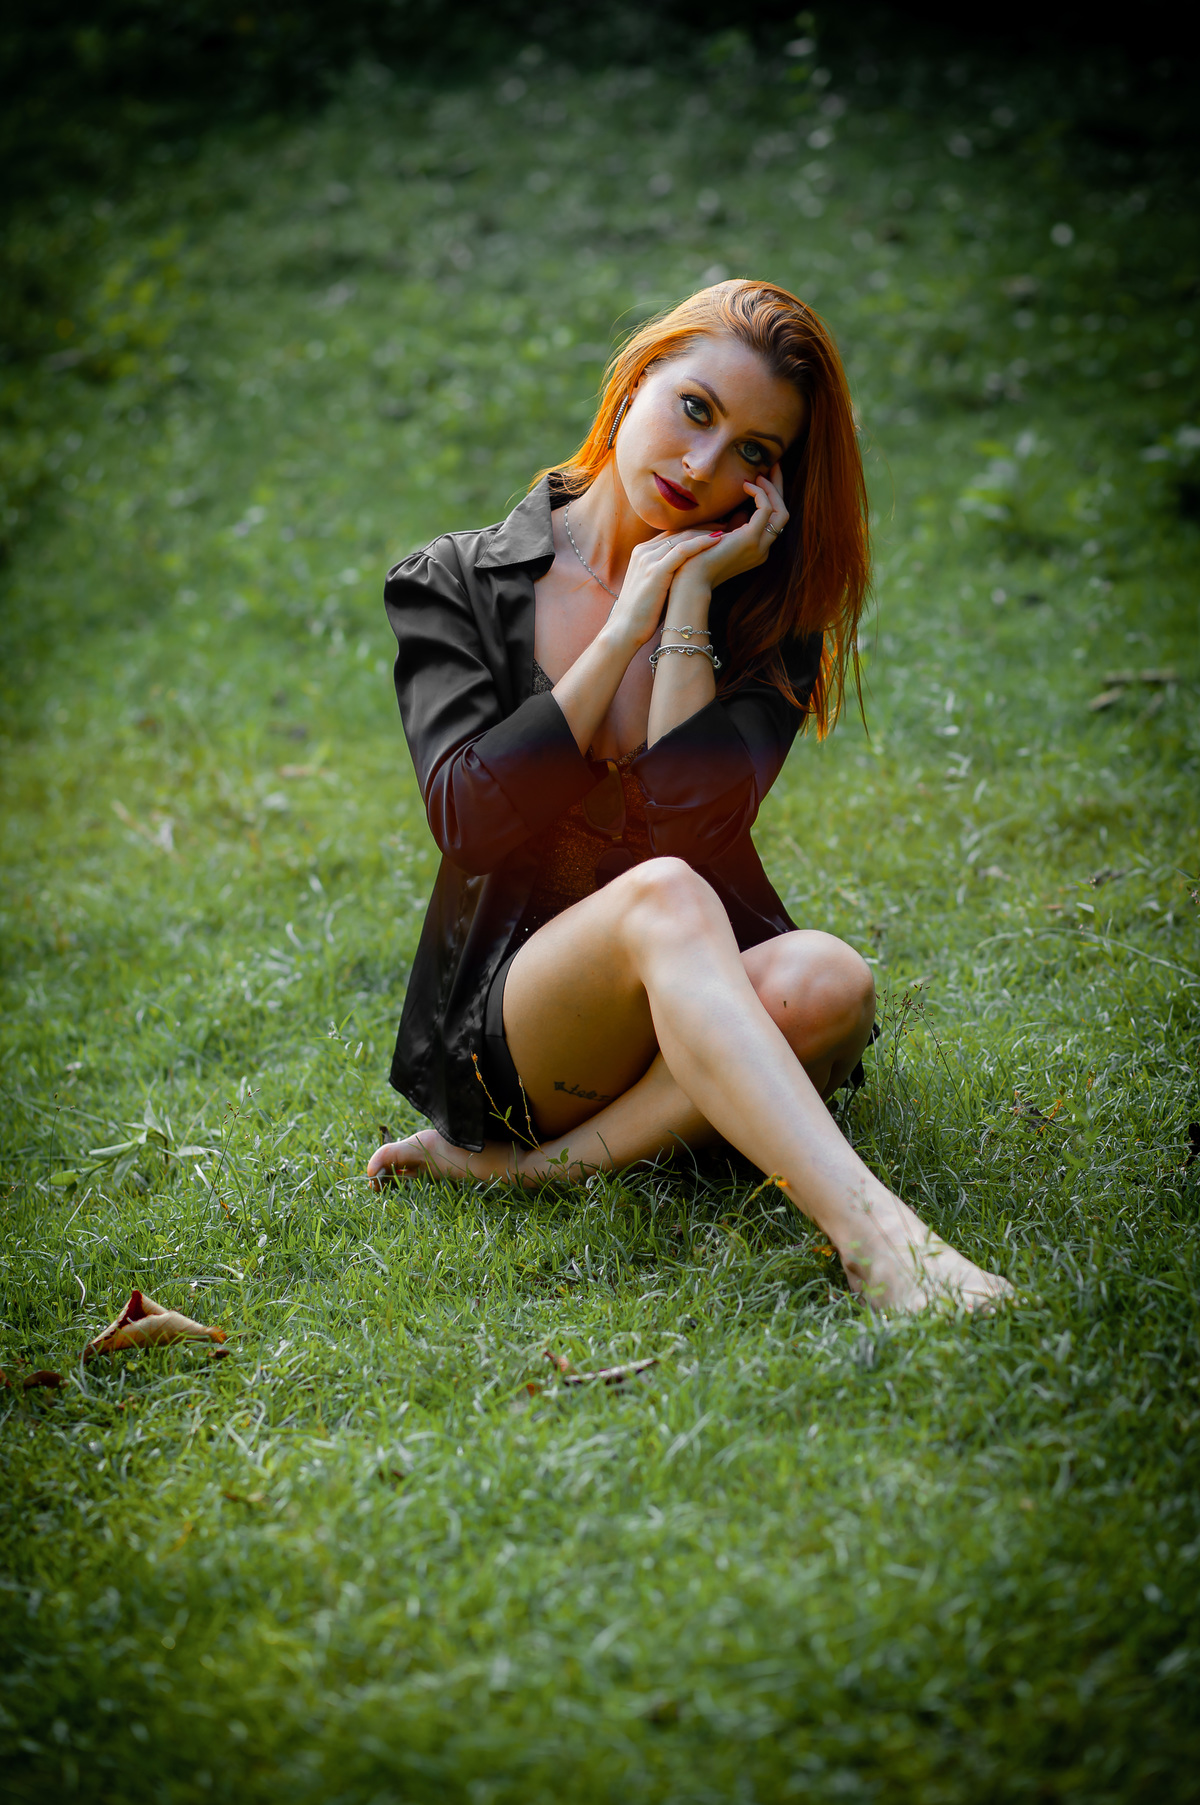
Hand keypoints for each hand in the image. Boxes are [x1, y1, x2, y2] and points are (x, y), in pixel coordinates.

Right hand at [602, 525, 723, 651]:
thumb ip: (664, 573)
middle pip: (678, 532)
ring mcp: (648, 560)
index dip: (693, 531)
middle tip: (725, 525)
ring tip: (726, 530)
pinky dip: (701, 543)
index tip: (713, 530)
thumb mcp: (651, 586)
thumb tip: (685, 574)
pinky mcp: (656, 571)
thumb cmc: (642, 614)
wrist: (625, 630)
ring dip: (706, 533)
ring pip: (682, 538)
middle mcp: (643, 552)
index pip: (671, 534)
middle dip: (702, 528)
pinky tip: (717, 540)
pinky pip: (682, 550)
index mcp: (641, 553)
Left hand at [666, 464, 788, 599]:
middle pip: (782, 513)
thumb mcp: (719, 538)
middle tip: (773, 465)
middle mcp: (763, 549)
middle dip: (778, 488)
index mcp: (756, 550)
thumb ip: (732, 526)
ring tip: (760, 473)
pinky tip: (746, 485)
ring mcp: (759, 546)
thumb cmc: (697, 558)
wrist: (689, 578)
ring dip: (772, 488)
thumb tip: (740, 510)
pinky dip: (759, 494)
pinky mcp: (750, 539)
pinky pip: (765, 509)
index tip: (763, 477)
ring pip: (780, 510)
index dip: (772, 496)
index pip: (774, 519)